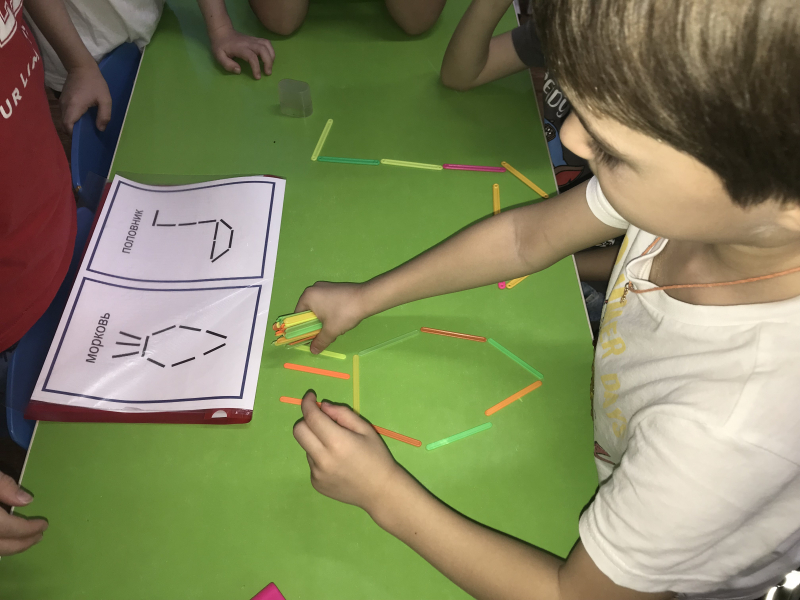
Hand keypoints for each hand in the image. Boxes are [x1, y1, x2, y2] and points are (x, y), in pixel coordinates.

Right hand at [0, 471, 47, 555]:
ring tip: (26, 541)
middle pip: (1, 546)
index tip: (45, 525)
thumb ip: (5, 486)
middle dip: (22, 544)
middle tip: (39, 538)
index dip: (28, 529)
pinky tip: (6, 539)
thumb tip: (28, 500)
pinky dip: (0, 545)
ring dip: (9, 548)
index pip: (10, 529)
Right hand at [60, 63, 111, 133]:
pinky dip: (72, 118)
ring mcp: (62, 102)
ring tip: (86, 126)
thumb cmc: (95, 82)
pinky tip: (83, 117)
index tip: (84, 137)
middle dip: (74, 131)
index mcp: (74, 106)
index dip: (74, 134)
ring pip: (65, 119)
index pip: (67, 126)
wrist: (81, 66)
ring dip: (74, 124)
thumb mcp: (105, 99)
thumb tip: (100, 129)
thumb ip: (104, 115)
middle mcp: (64, 105)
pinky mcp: (62, 99)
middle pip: (65, 124)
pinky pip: (66, 113)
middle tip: (87, 133)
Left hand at [209, 26, 274, 78]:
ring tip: (270, 66)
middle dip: (268, 62)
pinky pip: (267, 43)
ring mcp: (253, 40)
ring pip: (267, 45)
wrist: (222, 31)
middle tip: (268, 73)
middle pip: (263, 50)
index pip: (252, 57)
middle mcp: (249, 43)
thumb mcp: (219, 56)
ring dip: (271, 56)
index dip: (256, 67)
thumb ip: (227, 64)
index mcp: (240, 48)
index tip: (257, 77)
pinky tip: (269, 58)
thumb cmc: (220, 45)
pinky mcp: (256, 39)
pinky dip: (270, 51)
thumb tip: (239, 70)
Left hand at [293, 391, 407, 515]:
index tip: (311, 395)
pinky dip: (320, 457)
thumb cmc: (377, 457)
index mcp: (337, 442)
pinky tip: (337, 464)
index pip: (311, 417)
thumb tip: (323, 406)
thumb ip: (343, 413)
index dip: (308, 403)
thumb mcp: (365, 429)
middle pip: (298, 431)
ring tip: (338, 449)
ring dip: (316, 441)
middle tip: (321, 420)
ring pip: (306, 447)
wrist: (380, 491)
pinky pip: (312, 462)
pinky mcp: (315, 483)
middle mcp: (322, 458)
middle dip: (306, 420)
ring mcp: (316, 473)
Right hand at [295, 282, 368, 352]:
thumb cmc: (344, 313)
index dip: (303, 328)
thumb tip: (313, 351)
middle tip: (325, 332)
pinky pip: (327, 302)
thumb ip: (320, 341)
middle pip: (309, 311)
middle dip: (316, 324)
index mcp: (307, 296)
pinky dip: (331, 311)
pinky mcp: (335, 288)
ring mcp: (325, 286)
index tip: (311, 336)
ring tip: (335, 326)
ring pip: (319, 307)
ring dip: (324, 319)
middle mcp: (314, 288)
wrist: (366, 299)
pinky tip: (340, 317)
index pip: (298, 315)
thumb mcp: (331, 331)